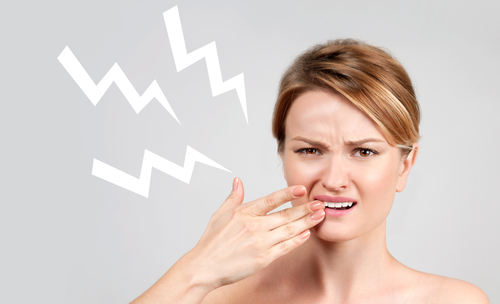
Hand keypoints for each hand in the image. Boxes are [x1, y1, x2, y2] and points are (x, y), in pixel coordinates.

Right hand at [185, 177, 324, 289]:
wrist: (205, 267)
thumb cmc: (212, 242)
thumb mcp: (220, 215)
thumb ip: (233, 197)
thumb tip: (238, 182)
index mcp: (244, 213)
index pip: (270, 200)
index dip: (287, 194)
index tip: (301, 189)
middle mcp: (253, 226)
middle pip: (285, 215)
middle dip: (305, 209)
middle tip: (320, 203)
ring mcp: (259, 243)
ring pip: (289, 230)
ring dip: (306, 223)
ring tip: (319, 216)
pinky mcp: (263, 258)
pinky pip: (285, 247)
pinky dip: (297, 240)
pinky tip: (306, 234)